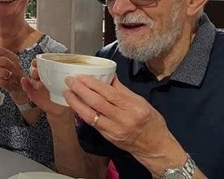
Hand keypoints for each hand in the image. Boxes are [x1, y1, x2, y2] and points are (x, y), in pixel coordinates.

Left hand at [0, 46, 26, 101]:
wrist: (22, 90)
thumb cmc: (12, 75)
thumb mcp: (7, 63)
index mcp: (15, 60)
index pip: (4, 52)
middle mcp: (17, 68)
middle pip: (5, 61)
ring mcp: (15, 78)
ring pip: (4, 72)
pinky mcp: (13, 87)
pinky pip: (3, 82)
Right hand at [21, 59, 72, 117]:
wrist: (61, 109)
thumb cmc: (66, 94)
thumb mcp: (71, 85)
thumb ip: (73, 78)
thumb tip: (82, 72)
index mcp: (50, 72)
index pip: (42, 62)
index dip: (39, 61)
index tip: (41, 61)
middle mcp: (42, 76)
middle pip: (35, 68)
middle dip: (35, 69)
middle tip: (38, 72)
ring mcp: (36, 84)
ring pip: (30, 77)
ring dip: (32, 78)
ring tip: (38, 83)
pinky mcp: (32, 93)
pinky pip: (26, 87)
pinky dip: (25, 84)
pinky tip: (24, 81)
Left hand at [64, 75, 183, 169]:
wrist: (155, 147)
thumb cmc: (151, 122)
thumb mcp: (141, 102)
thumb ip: (123, 90)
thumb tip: (109, 75)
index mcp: (133, 107)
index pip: (109, 93)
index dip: (93, 84)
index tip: (82, 76)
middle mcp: (123, 119)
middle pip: (97, 102)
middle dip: (81, 90)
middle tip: (70, 80)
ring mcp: (114, 130)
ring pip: (91, 115)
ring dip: (76, 102)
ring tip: (67, 92)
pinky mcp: (108, 137)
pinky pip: (93, 123)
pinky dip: (82, 113)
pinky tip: (75, 105)